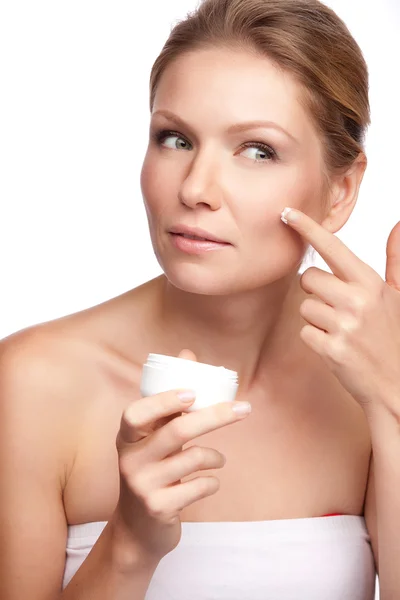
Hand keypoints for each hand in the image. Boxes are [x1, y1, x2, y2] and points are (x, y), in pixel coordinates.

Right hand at [112, 350, 249, 562]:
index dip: (163, 401)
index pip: (136, 413)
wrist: (137, 531)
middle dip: (215, 416)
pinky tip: (207, 483)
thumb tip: (188, 354)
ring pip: (194, 457)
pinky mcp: (159, 508)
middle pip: (177, 430)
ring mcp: (142, 485)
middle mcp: (130, 459)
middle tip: (244, 410)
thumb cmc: (151, 471)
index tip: (192, 393)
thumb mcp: (152, 438)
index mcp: (127, 437)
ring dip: (215, 456)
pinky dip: (212, 481)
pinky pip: (200, 485)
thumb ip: (169, 401)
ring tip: (217, 459)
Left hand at [281, 207, 399, 407]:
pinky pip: (305, 332)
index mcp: (371, 283)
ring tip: (342, 331)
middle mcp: (357, 301)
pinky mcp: (331, 349)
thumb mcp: (398, 296)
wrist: (396, 385)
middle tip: (338, 308)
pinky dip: (316, 339)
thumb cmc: (394, 337)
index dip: (308, 228)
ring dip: (317, 318)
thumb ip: (396, 260)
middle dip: (316, 291)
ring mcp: (344, 326)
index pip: (333, 248)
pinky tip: (337, 346)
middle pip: (308, 278)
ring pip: (305, 306)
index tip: (287, 213)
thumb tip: (398, 225)